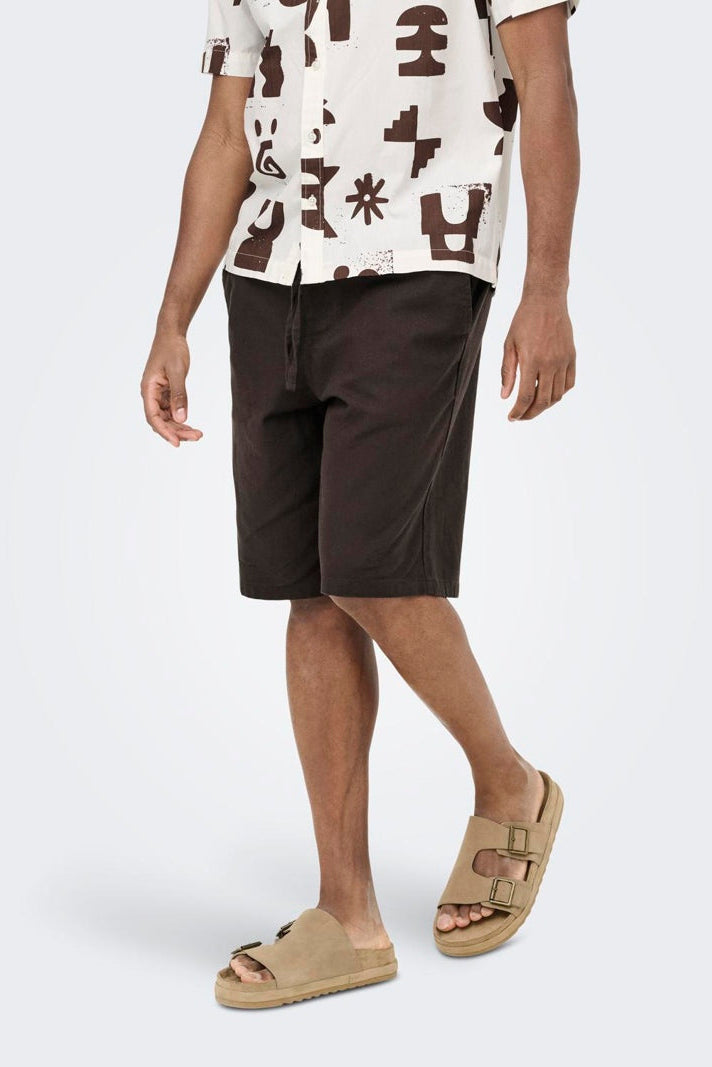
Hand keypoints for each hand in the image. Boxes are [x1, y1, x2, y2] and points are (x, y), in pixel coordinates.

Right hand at [141, 331, 202, 447]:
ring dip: (180, 427)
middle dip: (177, 431)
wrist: (171, 335)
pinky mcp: (166, 393)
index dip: (164, 432)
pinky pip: (171, 411)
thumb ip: (179, 395)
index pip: (153, 417)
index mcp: (148, 389)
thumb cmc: (172, 349)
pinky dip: (181, 419)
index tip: (177, 443)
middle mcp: (150, 394)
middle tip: (196, 437)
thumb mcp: (177, 371)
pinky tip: (191, 425)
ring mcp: (158, 394)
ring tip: (197, 434)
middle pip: (161, 421)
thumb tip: (181, 418)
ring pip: (167, 418)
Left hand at [501, 294, 575, 420]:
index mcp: (532, 360)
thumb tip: (505, 396)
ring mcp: (563, 360)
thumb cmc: (523, 320)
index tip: (512, 417)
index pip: (526, 397)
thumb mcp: (509, 345)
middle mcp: (550, 363)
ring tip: (532, 405)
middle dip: (530, 414)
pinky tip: (548, 393)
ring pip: (557, 395)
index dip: (518, 411)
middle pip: (543, 401)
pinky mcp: (571, 356)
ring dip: (544, 405)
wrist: (546, 300)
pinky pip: (569, 383)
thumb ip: (507, 372)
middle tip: (520, 416)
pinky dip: (559, 393)